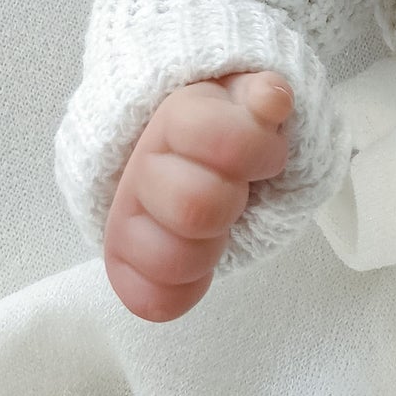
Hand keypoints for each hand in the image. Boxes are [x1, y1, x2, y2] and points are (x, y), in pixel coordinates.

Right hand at [102, 70, 293, 322]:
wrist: (183, 155)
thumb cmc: (226, 127)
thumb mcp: (248, 101)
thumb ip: (263, 97)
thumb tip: (272, 100)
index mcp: (176, 118)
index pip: (207, 133)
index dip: (253, 147)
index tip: (267, 155)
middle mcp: (141, 167)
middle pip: (195, 206)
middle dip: (233, 202)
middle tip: (239, 192)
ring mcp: (127, 216)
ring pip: (171, 259)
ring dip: (210, 248)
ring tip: (219, 227)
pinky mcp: (122, 262)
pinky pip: (149, 298)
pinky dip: (185, 289)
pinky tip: (201, 262)